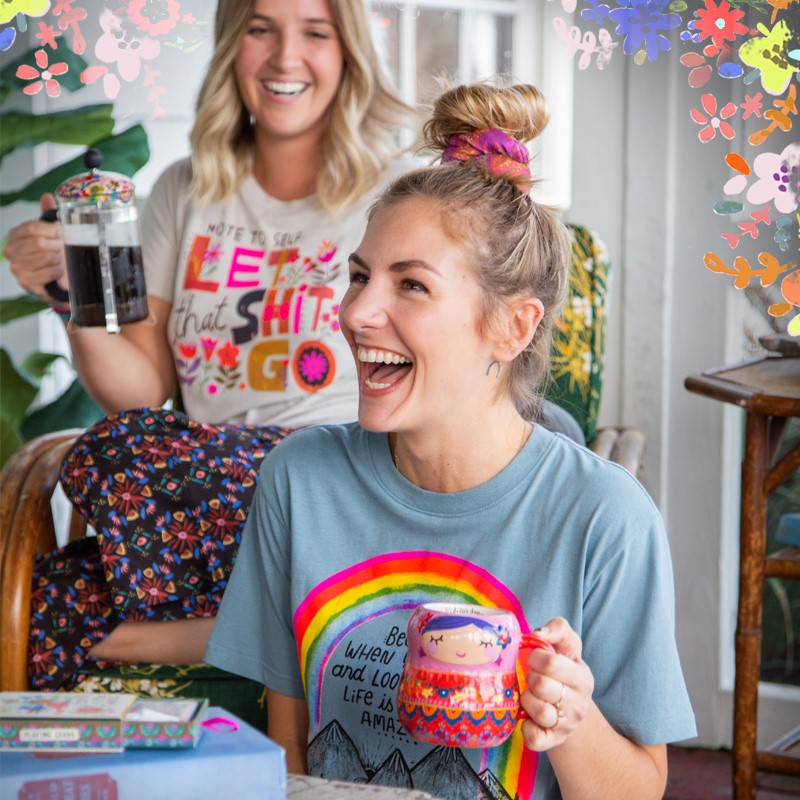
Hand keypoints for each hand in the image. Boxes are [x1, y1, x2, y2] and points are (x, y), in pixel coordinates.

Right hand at [4, 194, 67, 302]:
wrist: (60, 279)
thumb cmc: (54, 253)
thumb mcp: (52, 233)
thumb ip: (49, 215)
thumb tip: (47, 196)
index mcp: (15, 234)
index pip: (32, 227)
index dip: (51, 230)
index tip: (60, 234)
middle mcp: (11, 250)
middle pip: (38, 243)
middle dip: (56, 246)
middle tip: (61, 250)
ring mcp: (16, 267)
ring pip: (44, 257)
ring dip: (58, 259)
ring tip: (59, 260)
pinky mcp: (25, 282)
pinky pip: (47, 273)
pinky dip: (57, 271)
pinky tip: (57, 271)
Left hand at [519, 616, 593, 750]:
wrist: (569, 709)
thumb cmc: (563, 670)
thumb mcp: (567, 644)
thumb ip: (558, 629)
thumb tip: (538, 634)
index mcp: (582, 678)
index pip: (553, 664)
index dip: (536, 657)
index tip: (533, 658)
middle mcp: (578, 704)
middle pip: (542, 686)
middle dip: (530, 677)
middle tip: (531, 677)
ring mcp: (566, 725)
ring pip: (539, 712)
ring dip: (526, 700)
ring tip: (529, 695)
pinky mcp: (551, 741)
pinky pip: (534, 738)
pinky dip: (526, 728)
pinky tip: (526, 717)